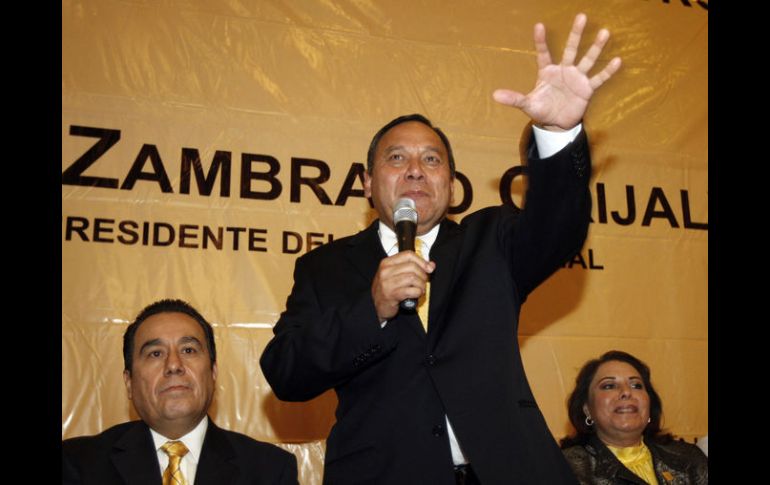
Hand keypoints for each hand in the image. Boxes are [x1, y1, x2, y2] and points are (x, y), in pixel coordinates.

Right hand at [371, 251, 434, 321]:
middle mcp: (385, 271)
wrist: (376, 306)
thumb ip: (411, 267)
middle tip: (423, 282)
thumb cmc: (388, 289)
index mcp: (386, 263)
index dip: (422, 261)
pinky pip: (411, 290)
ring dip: (421, 285)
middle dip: (423, 275)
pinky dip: (418, 292)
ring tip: (420, 289)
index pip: (408, 255)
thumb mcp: (395, 274)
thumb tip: (431, 265)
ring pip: (413, 278)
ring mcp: (387, 283)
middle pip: (412, 266)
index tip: (429, 268)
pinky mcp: (391, 295)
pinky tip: (416, 294)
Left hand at [493, 13, 621, 130]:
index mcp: (547, 72)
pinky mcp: (587, 89)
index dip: (541, 41)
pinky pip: (598, 78)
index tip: (538, 26)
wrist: (556, 124)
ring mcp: (576, 78)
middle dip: (576, 34)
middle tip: (581, 16)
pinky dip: (607, 71)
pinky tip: (617, 60)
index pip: (543, 54)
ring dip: (596, 47)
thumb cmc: (541, 110)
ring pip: (587, 59)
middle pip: (571, 49)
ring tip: (605, 32)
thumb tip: (494, 95)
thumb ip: (514, 98)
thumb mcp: (527, 105)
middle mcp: (563, 70)